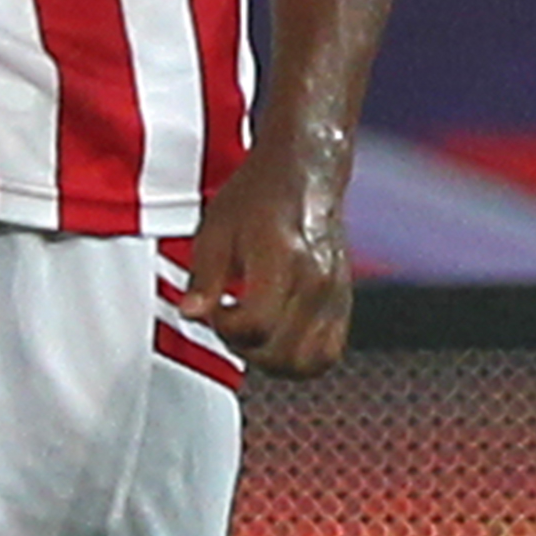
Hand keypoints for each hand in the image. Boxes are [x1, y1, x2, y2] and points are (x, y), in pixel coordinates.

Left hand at [178, 148, 354, 376]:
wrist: (306, 171)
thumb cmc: (257, 196)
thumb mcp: (215, 231)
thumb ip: (204, 279)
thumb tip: (190, 315)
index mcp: (283, 259)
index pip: (255, 325)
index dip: (225, 327)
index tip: (215, 307)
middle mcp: (317, 281)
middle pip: (281, 353)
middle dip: (245, 347)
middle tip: (228, 319)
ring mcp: (336, 294)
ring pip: (309, 363)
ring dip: (272, 359)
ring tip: (251, 330)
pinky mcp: (344, 302)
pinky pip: (327, 354)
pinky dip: (299, 357)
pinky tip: (275, 334)